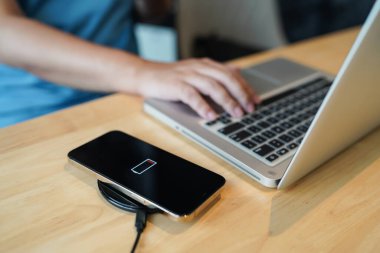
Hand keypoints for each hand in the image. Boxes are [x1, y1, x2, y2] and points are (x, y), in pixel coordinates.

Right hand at [134, 58, 259, 119]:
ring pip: (212, 86)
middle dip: (240, 94)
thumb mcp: (196, 72)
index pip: (232, 74)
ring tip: (236, 113)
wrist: (145, 75)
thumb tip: (237, 71)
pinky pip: (192, 95)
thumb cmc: (172, 78)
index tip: (256, 100)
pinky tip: (210, 116)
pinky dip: (203, 106)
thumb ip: (215, 73)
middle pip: (226, 78)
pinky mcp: (176, 85)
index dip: (246, 87)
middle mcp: (199, 67)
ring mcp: (187, 75)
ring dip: (226, 100)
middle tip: (250, 108)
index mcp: (206, 65)